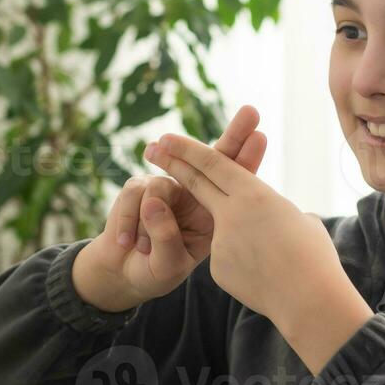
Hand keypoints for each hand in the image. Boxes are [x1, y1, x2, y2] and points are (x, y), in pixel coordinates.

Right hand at [125, 105, 267, 262]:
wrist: (124, 272)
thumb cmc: (156, 269)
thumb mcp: (168, 264)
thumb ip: (166, 238)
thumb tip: (154, 202)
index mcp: (213, 212)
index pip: (235, 182)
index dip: (246, 158)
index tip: (261, 135)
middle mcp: (194, 193)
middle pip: (217, 157)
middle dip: (235, 133)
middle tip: (252, 112)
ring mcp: (166, 187)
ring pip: (162, 185)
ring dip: (149, 225)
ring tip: (143, 249)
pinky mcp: (138, 187)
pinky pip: (135, 197)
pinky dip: (129, 225)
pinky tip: (127, 244)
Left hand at [142, 132, 372, 371]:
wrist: (309, 302)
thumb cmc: (315, 258)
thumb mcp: (302, 222)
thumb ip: (279, 213)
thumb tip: (277, 218)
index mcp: (254, 194)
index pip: (213, 164)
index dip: (188, 149)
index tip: (167, 137)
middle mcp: (231, 213)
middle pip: (195, 182)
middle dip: (171, 163)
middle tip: (151, 148)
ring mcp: (220, 241)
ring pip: (224, 230)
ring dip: (244, 240)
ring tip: (273, 259)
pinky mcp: (217, 268)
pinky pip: (230, 259)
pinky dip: (247, 265)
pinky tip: (267, 278)